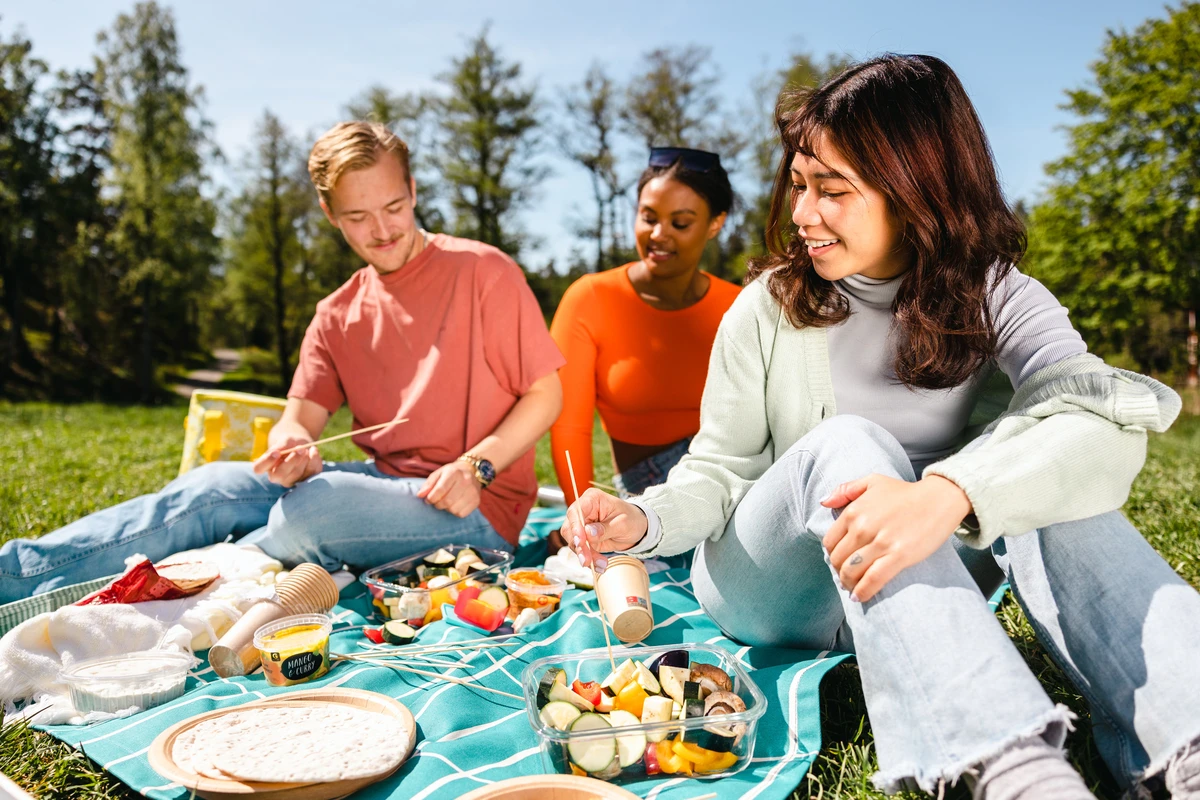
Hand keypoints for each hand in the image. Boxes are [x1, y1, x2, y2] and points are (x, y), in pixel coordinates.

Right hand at [252, 440, 321, 487]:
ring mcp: (291, 480)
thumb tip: (277, 452)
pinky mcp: (306, 479)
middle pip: (280, 474)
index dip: (266, 461)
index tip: (276, 452)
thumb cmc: (289, 442)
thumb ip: (281, 446)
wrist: (301, 443)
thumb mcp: (285, 439)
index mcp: (266, 465)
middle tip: (301, 448)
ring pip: (297, 474)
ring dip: (305, 459)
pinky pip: (312, 473)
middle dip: (292, 461)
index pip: (258, 468)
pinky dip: (315, 460)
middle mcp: (277, 476)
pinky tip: (313, 451)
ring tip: (306, 448)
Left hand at [417, 461, 481, 517]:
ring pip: (454, 509)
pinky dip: (455, 512)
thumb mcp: (438, 474)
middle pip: (447, 501)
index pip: (440, 490)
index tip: (428, 499)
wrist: (471, 471)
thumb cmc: (451, 473)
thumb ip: (428, 484)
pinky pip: (461, 514)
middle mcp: (466, 481)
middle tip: (436, 502)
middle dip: (438, 504)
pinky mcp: (477, 501)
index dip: (431, 498)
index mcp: (454, 473)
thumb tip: (420, 496)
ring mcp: (473, 492)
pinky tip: (455, 504)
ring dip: (446, 508)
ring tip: (447, 501)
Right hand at [561, 488, 648, 570]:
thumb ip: (605, 528)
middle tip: (587, 560)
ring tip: (601, 564)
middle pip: (571, 529)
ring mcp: (583, 525)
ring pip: (574, 542)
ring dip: (585, 555)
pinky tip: (600, 565)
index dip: (575, 527)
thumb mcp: (623, 523)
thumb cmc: (632, 519)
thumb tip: (588, 533)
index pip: (576, 511)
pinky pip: (582, 550)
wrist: (638, 528)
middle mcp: (584, 511)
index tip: (580, 542)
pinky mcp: (585, 538)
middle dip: (579, 546)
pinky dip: (590, 559)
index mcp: (592, 499)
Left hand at [821, 474, 971, 602]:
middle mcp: (863, 527)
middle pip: (839, 560)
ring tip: (852, 588)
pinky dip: (863, 591)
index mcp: (854, 511)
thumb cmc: (905, 492)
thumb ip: (845, 490)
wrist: (939, 499)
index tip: (840, 561)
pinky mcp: (899, 556)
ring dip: (848, 584)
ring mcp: (881, 542)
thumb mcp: (872, 482)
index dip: (832, 555)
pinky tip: (860, 596)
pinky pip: (873, 579)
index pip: (830, 542)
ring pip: (852, 571)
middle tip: (846, 577)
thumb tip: (824, 502)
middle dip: (839, 572)